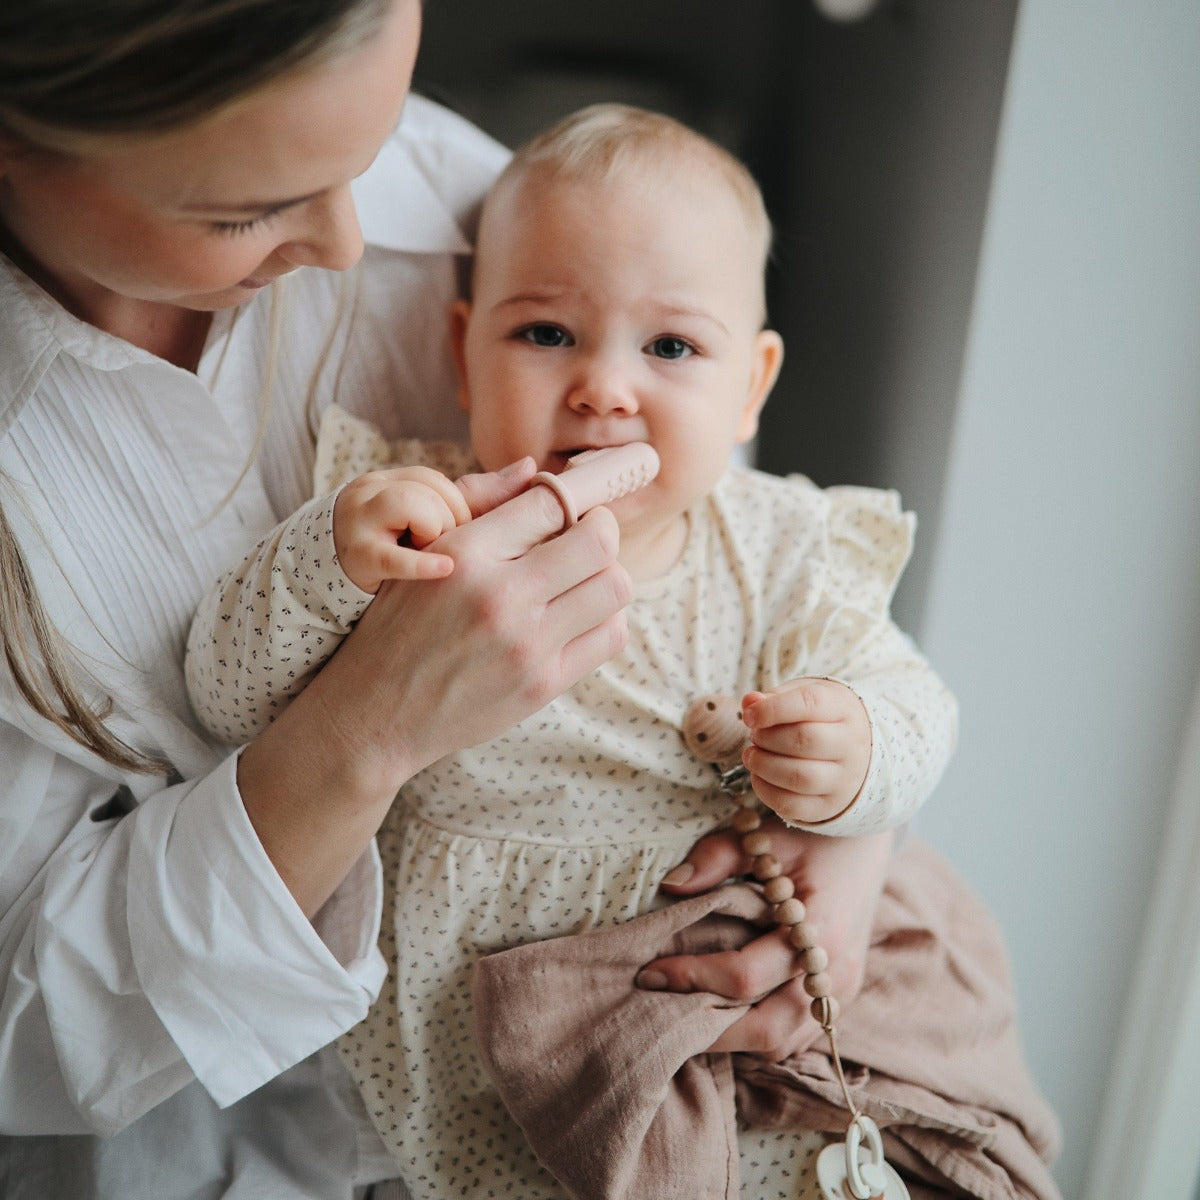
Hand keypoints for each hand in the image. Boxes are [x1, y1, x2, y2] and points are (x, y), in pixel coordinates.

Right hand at [239, 459, 631, 913]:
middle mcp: (501, 595)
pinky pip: (610, 636)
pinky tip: (580, 618)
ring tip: (584, 580)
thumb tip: (535, 472)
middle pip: (598, 541)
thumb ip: (480, 512)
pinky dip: (604, 620)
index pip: (550, 502)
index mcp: (466, 553)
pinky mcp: (543, 684)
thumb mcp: (425, 558)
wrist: (377, 712)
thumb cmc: (400, 627)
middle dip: (600, 531)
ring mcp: (527, 644)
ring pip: (614, 587)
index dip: (571, 499)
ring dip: (607, 576)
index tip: (572, 510)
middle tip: (588, 538)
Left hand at [636, 823, 893, 1059]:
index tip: (651, 971)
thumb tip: (671, 886)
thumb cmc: (812, 831)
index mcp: (818, 930)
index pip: (744, 977)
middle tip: (662, 1009)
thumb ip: (716, 858)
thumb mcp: (763, 835)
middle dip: (708, 1029)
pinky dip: (761, 1029)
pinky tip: (729, 1007)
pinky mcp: (844, 991)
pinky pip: (798, 1033)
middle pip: (765, 1029)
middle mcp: (835, 971)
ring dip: (735, 1035)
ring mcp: (844, 987)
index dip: (692, 977)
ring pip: (782, 1042)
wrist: (868, 832)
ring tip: (690, 1010)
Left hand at [741, 678, 871, 824]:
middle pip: (805, 740)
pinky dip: (766, 792)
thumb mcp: (801, 697)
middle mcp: (850, 745)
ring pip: (800, 777)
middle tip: (755, 736)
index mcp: (842, 709)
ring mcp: (843, 779)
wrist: (853, 751)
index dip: (772, 709)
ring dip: (764, 766)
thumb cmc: (818, 718)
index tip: (749, 716)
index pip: (810, 704)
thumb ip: (773, 698)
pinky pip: (794, 806)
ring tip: (752, 756)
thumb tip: (750, 703)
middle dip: (767, 738)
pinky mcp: (829, 806)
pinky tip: (758, 776)